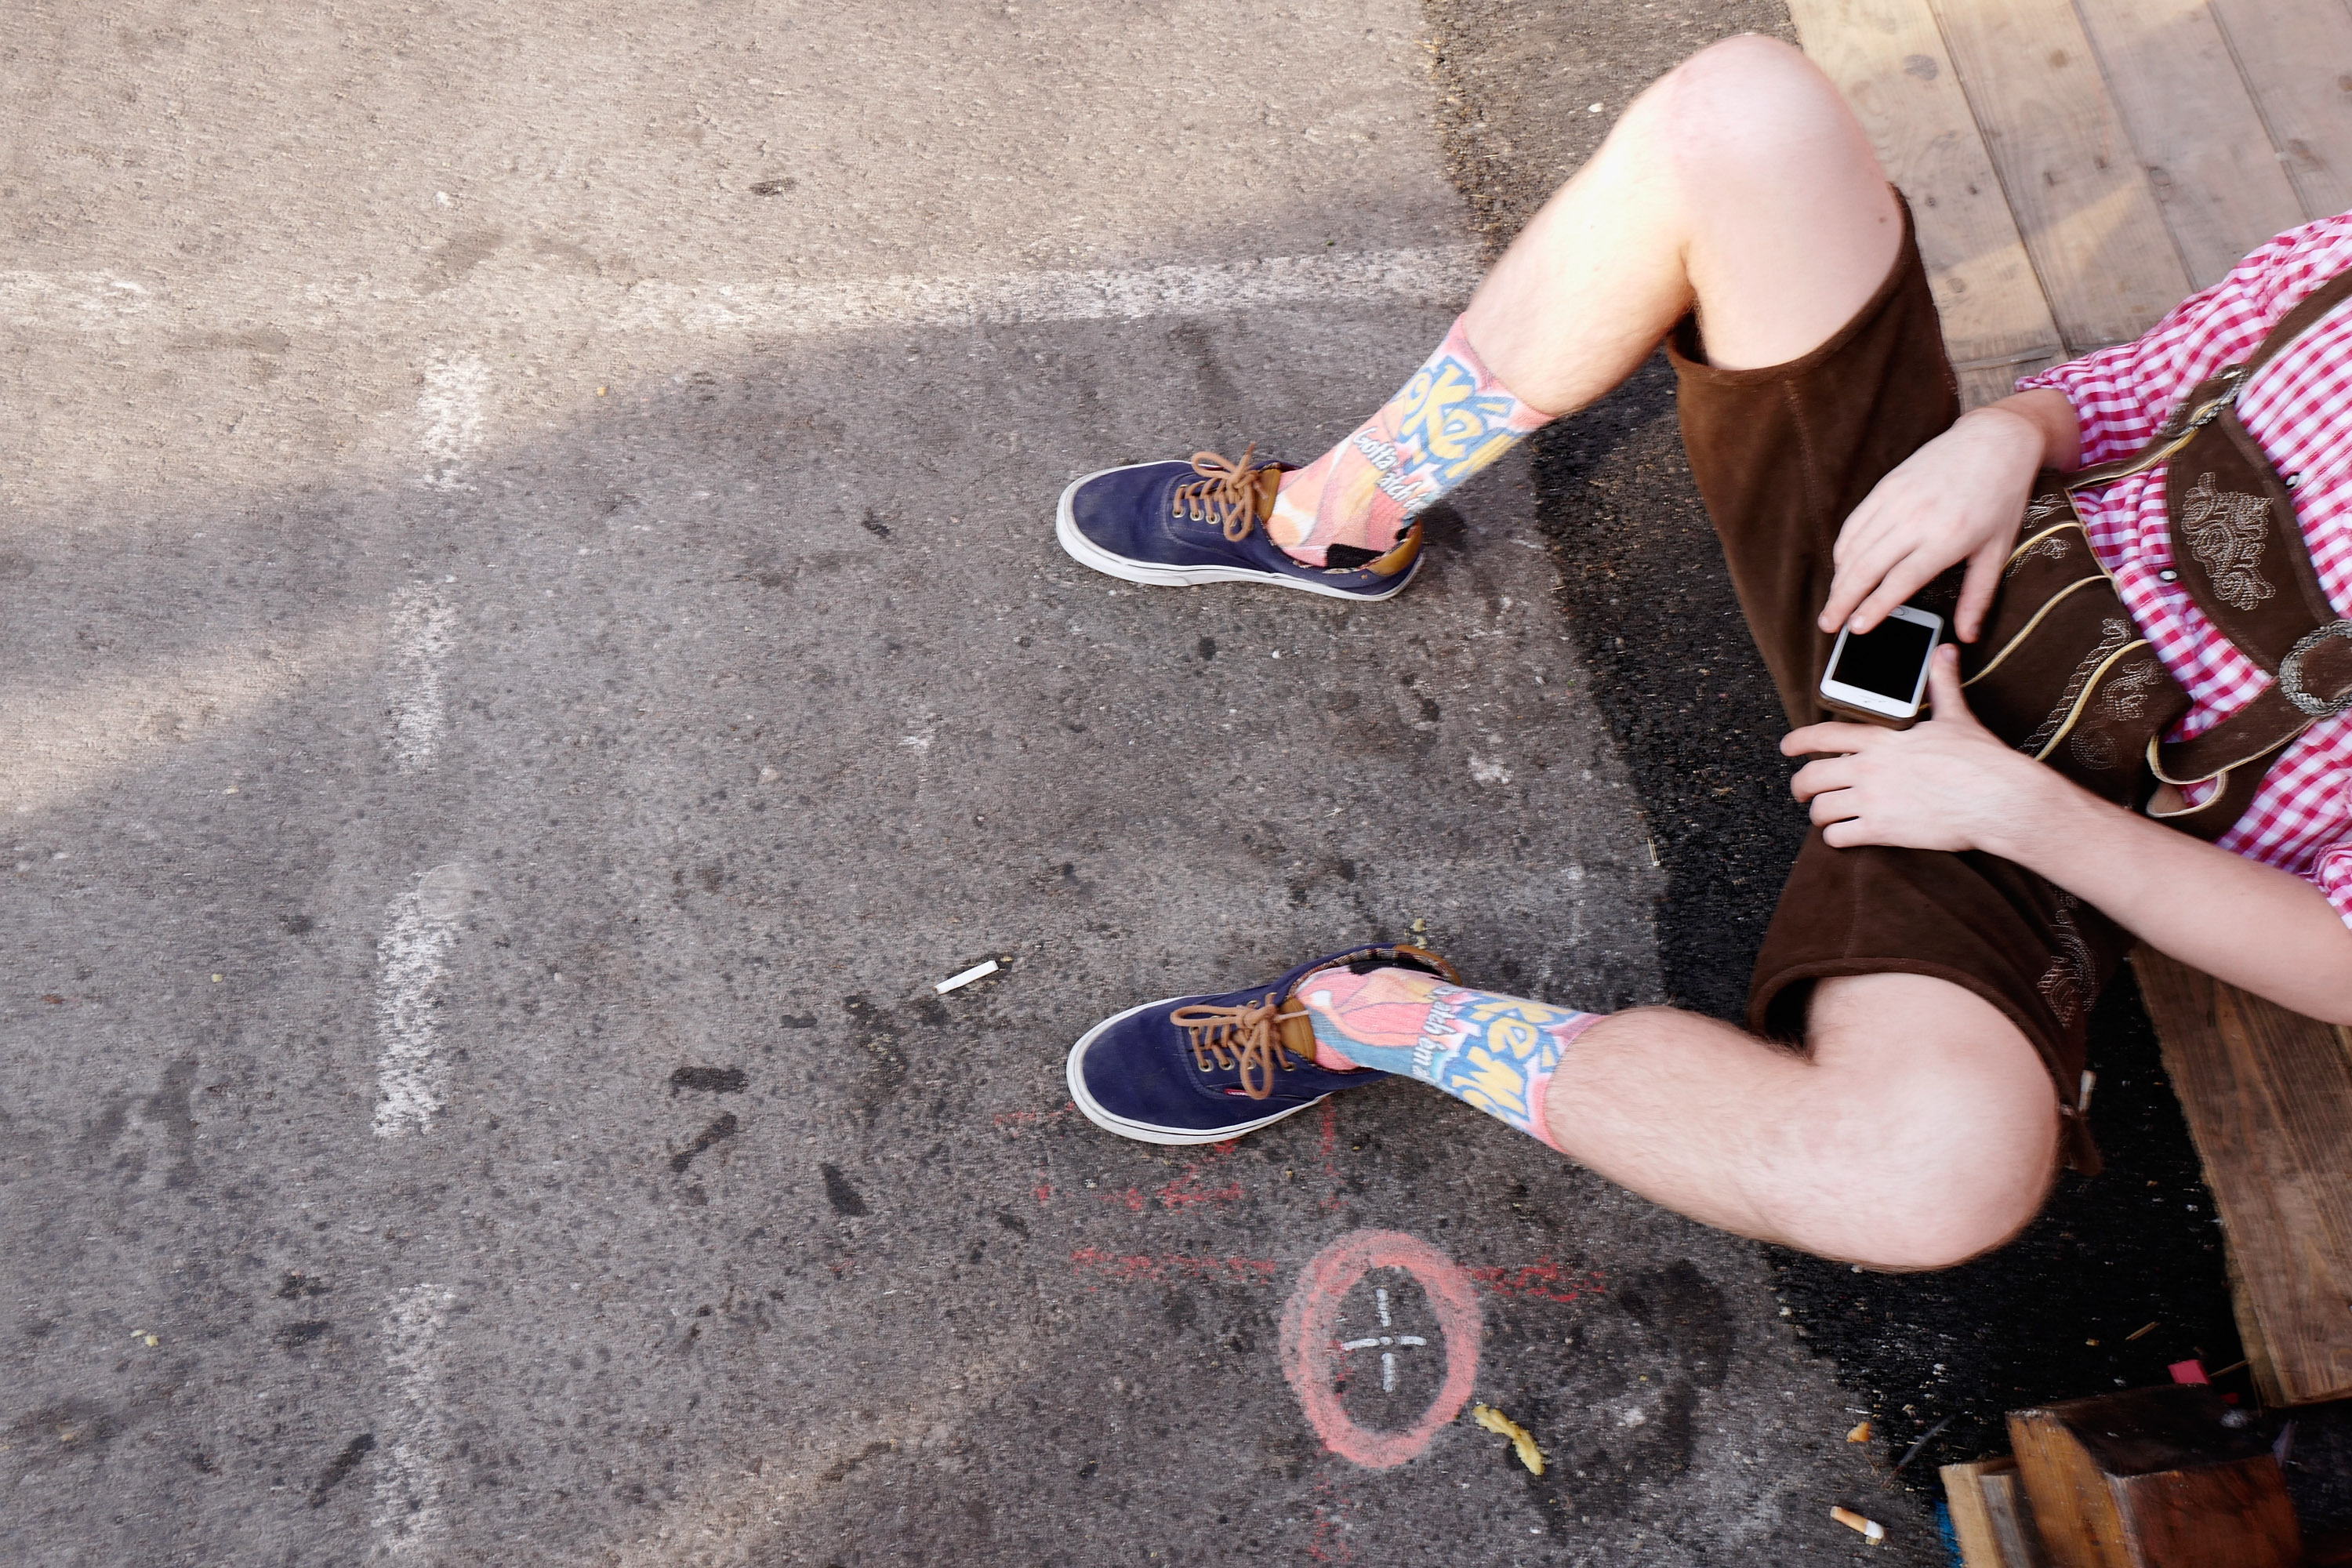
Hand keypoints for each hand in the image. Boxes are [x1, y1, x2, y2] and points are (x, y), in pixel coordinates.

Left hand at [1782, 646, 2049, 851]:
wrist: (1999, 799)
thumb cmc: (1981, 760)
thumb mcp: (1956, 717)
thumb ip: (1942, 684)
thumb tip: (1946, 650)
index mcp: (1882, 739)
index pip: (1823, 736)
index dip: (1797, 742)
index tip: (1786, 748)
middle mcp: (1869, 768)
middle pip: (1810, 777)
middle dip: (1799, 786)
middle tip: (1800, 792)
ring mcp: (1873, 799)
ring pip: (1820, 809)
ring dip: (1818, 814)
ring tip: (1825, 816)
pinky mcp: (1882, 829)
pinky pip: (1838, 836)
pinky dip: (1835, 838)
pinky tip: (1843, 836)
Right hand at [1818, 400, 2052, 642]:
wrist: (1995, 441)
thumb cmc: (2001, 497)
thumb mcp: (1997, 549)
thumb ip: (1978, 596)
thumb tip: (1968, 636)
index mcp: (1948, 538)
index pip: (1900, 580)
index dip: (1874, 607)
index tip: (1856, 628)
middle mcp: (1917, 519)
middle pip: (1866, 567)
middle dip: (1842, 600)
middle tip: (1829, 624)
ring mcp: (1897, 499)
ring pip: (1854, 547)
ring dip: (1838, 579)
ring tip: (1833, 603)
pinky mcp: (1886, 486)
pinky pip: (1854, 524)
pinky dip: (1843, 549)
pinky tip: (1841, 568)